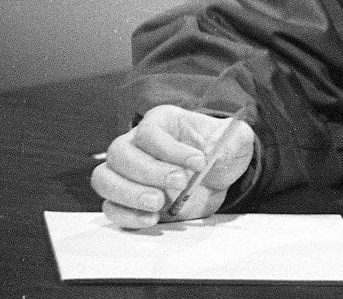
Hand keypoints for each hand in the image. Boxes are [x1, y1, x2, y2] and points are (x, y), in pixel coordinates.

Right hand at [90, 105, 254, 228]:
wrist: (220, 175)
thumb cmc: (222, 149)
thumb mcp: (238, 139)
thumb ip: (234, 141)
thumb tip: (217, 154)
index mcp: (161, 122)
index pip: (149, 131)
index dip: (170, 149)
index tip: (199, 162)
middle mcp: (136, 144)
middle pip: (119, 154)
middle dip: (148, 171)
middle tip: (180, 183)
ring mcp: (128, 173)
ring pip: (105, 179)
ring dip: (129, 194)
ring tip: (159, 203)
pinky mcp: (128, 200)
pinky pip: (110, 207)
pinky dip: (127, 216)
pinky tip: (152, 219)